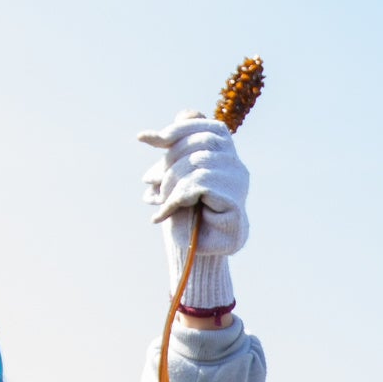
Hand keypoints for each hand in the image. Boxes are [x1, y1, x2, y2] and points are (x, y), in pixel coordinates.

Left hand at [139, 115, 251, 247]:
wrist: (200, 253)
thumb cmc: (188, 215)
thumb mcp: (174, 179)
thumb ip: (169, 156)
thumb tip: (145, 135)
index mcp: (225, 157)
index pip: (208, 128)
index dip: (179, 129)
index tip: (146, 138)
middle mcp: (236, 165)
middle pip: (201, 143)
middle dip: (169, 160)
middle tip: (150, 182)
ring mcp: (237, 182)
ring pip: (198, 164)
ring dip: (171, 184)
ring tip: (161, 203)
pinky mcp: (234, 200)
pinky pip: (198, 185)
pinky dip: (175, 199)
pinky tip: (165, 213)